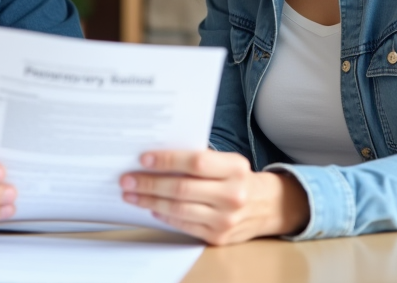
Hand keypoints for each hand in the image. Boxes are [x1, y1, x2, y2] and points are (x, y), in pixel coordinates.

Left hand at [119, 150, 308, 244]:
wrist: (269, 207)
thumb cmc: (240, 178)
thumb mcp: (228, 162)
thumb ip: (200, 160)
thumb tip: (157, 158)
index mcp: (235, 168)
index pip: (196, 162)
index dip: (167, 160)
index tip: (143, 158)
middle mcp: (233, 194)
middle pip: (182, 188)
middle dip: (149, 183)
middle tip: (127, 179)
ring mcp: (226, 219)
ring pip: (178, 209)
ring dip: (150, 201)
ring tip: (132, 194)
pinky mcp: (218, 237)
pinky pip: (184, 225)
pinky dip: (164, 215)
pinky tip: (152, 207)